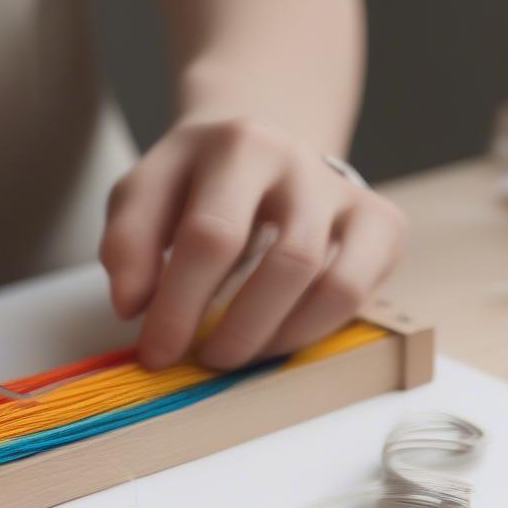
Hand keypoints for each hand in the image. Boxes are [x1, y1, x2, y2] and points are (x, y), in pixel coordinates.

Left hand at [99, 118, 407, 369]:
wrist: (257, 146)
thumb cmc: (190, 185)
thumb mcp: (142, 196)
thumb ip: (126, 244)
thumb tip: (133, 306)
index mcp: (236, 144)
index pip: (211, 237)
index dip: (180, 307)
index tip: (155, 353)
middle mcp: (303, 160)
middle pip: (287, 261)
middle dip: (236, 329)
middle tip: (200, 362)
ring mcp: (346, 191)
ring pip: (331, 282)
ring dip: (274, 337)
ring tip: (230, 355)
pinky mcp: (381, 222)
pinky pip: (356, 292)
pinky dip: (311, 330)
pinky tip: (271, 338)